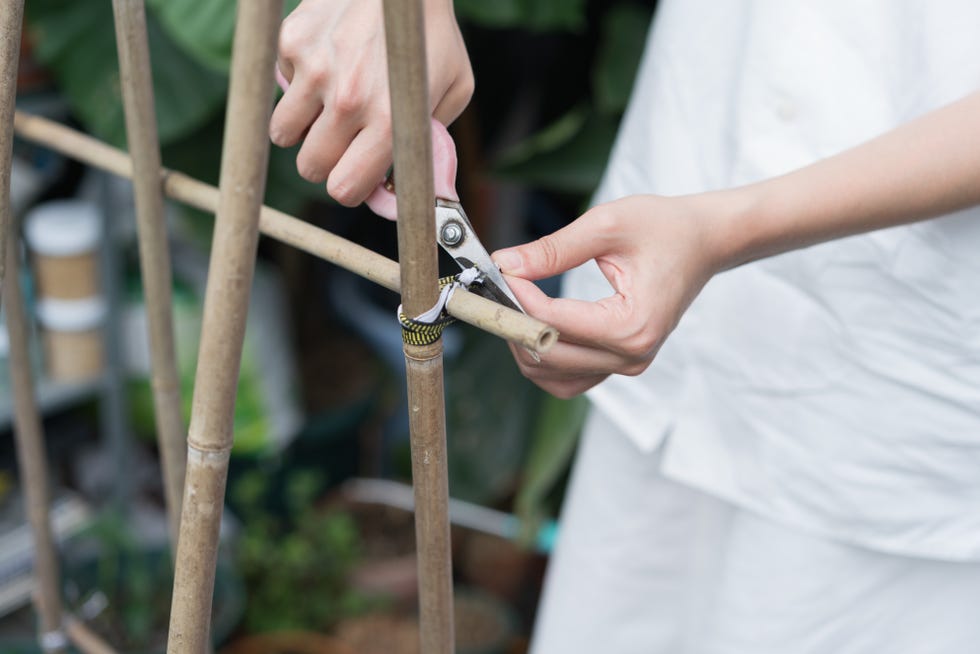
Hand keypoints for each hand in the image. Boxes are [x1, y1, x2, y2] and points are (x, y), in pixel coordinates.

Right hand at [271, 0, 472, 206]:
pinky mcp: (293, 42)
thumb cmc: (431, 36)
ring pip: (283, 132)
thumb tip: (414, 185)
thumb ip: (432, 140)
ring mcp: (314, 70)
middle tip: (341, 144)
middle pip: (309, 167)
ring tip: (327, 108)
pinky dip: (299, 82)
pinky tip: (328, 62)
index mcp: (388, 120)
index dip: (349, 188)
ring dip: (302, 129)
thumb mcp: (455, 89)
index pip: (343, 188)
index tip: (355, 176)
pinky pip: (282, 85)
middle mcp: (347, 100)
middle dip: (324, 162)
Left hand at [492, 194, 730, 397]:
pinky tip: (533, 324)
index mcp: (632, 324)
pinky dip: (543, 357)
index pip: (553, 322)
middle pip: (547, 355)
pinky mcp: (620, 363)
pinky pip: (568, 378)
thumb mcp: (607, 224)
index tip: (502, 270)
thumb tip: (505, 265)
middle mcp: (631, 355)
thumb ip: (553, 249)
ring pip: (551, 375)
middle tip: (499, 286)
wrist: (705, 241)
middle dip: (514, 322)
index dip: (517, 297)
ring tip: (514, 305)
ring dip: (524, 345)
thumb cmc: (666, 228)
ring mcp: (628, 364)